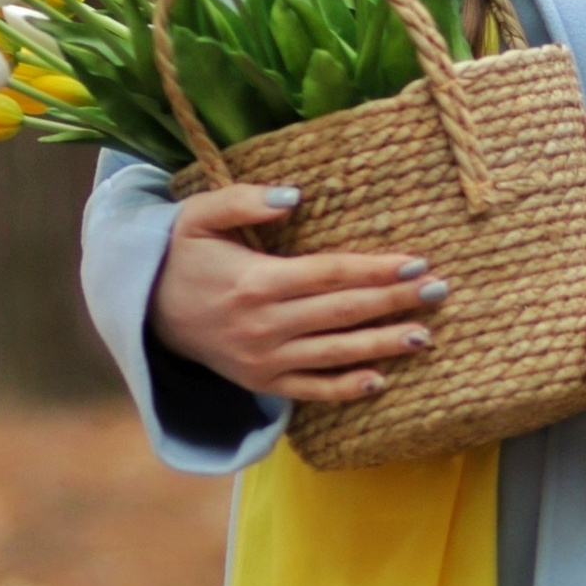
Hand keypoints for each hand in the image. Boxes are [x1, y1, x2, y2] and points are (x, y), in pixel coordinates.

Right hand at [150, 188, 449, 405]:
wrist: (146, 313)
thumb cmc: (180, 257)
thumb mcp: (197, 216)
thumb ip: (243, 200)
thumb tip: (296, 195)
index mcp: (256, 282)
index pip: (330, 274)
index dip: (376, 270)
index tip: (416, 263)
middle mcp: (265, 325)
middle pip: (343, 313)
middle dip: (395, 302)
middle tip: (439, 291)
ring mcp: (265, 360)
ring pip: (336, 354)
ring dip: (383, 345)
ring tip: (425, 336)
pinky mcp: (263, 383)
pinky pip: (311, 390)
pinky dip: (346, 388)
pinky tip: (380, 380)